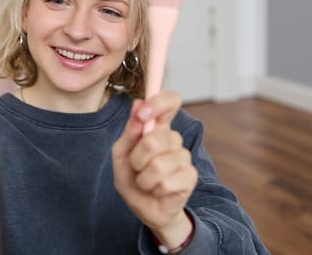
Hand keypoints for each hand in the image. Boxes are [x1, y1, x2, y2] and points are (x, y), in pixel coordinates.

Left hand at [112, 92, 197, 247]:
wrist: (145, 208)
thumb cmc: (133, 179)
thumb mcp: (121, 155)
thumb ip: (129, 132)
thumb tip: (137, 104)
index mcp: (158, 128)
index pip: (170, 102)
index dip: (159, 102)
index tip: (143, 113)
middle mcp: (174, 139)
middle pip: (157, 138)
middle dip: (138, 158)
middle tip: (137, 167)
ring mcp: (184, 157)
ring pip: (159, 164)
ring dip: (145, 178)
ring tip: (146, 181)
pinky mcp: (190, 176)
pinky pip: (167, 182)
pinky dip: (154, 189)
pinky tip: (157, 190)